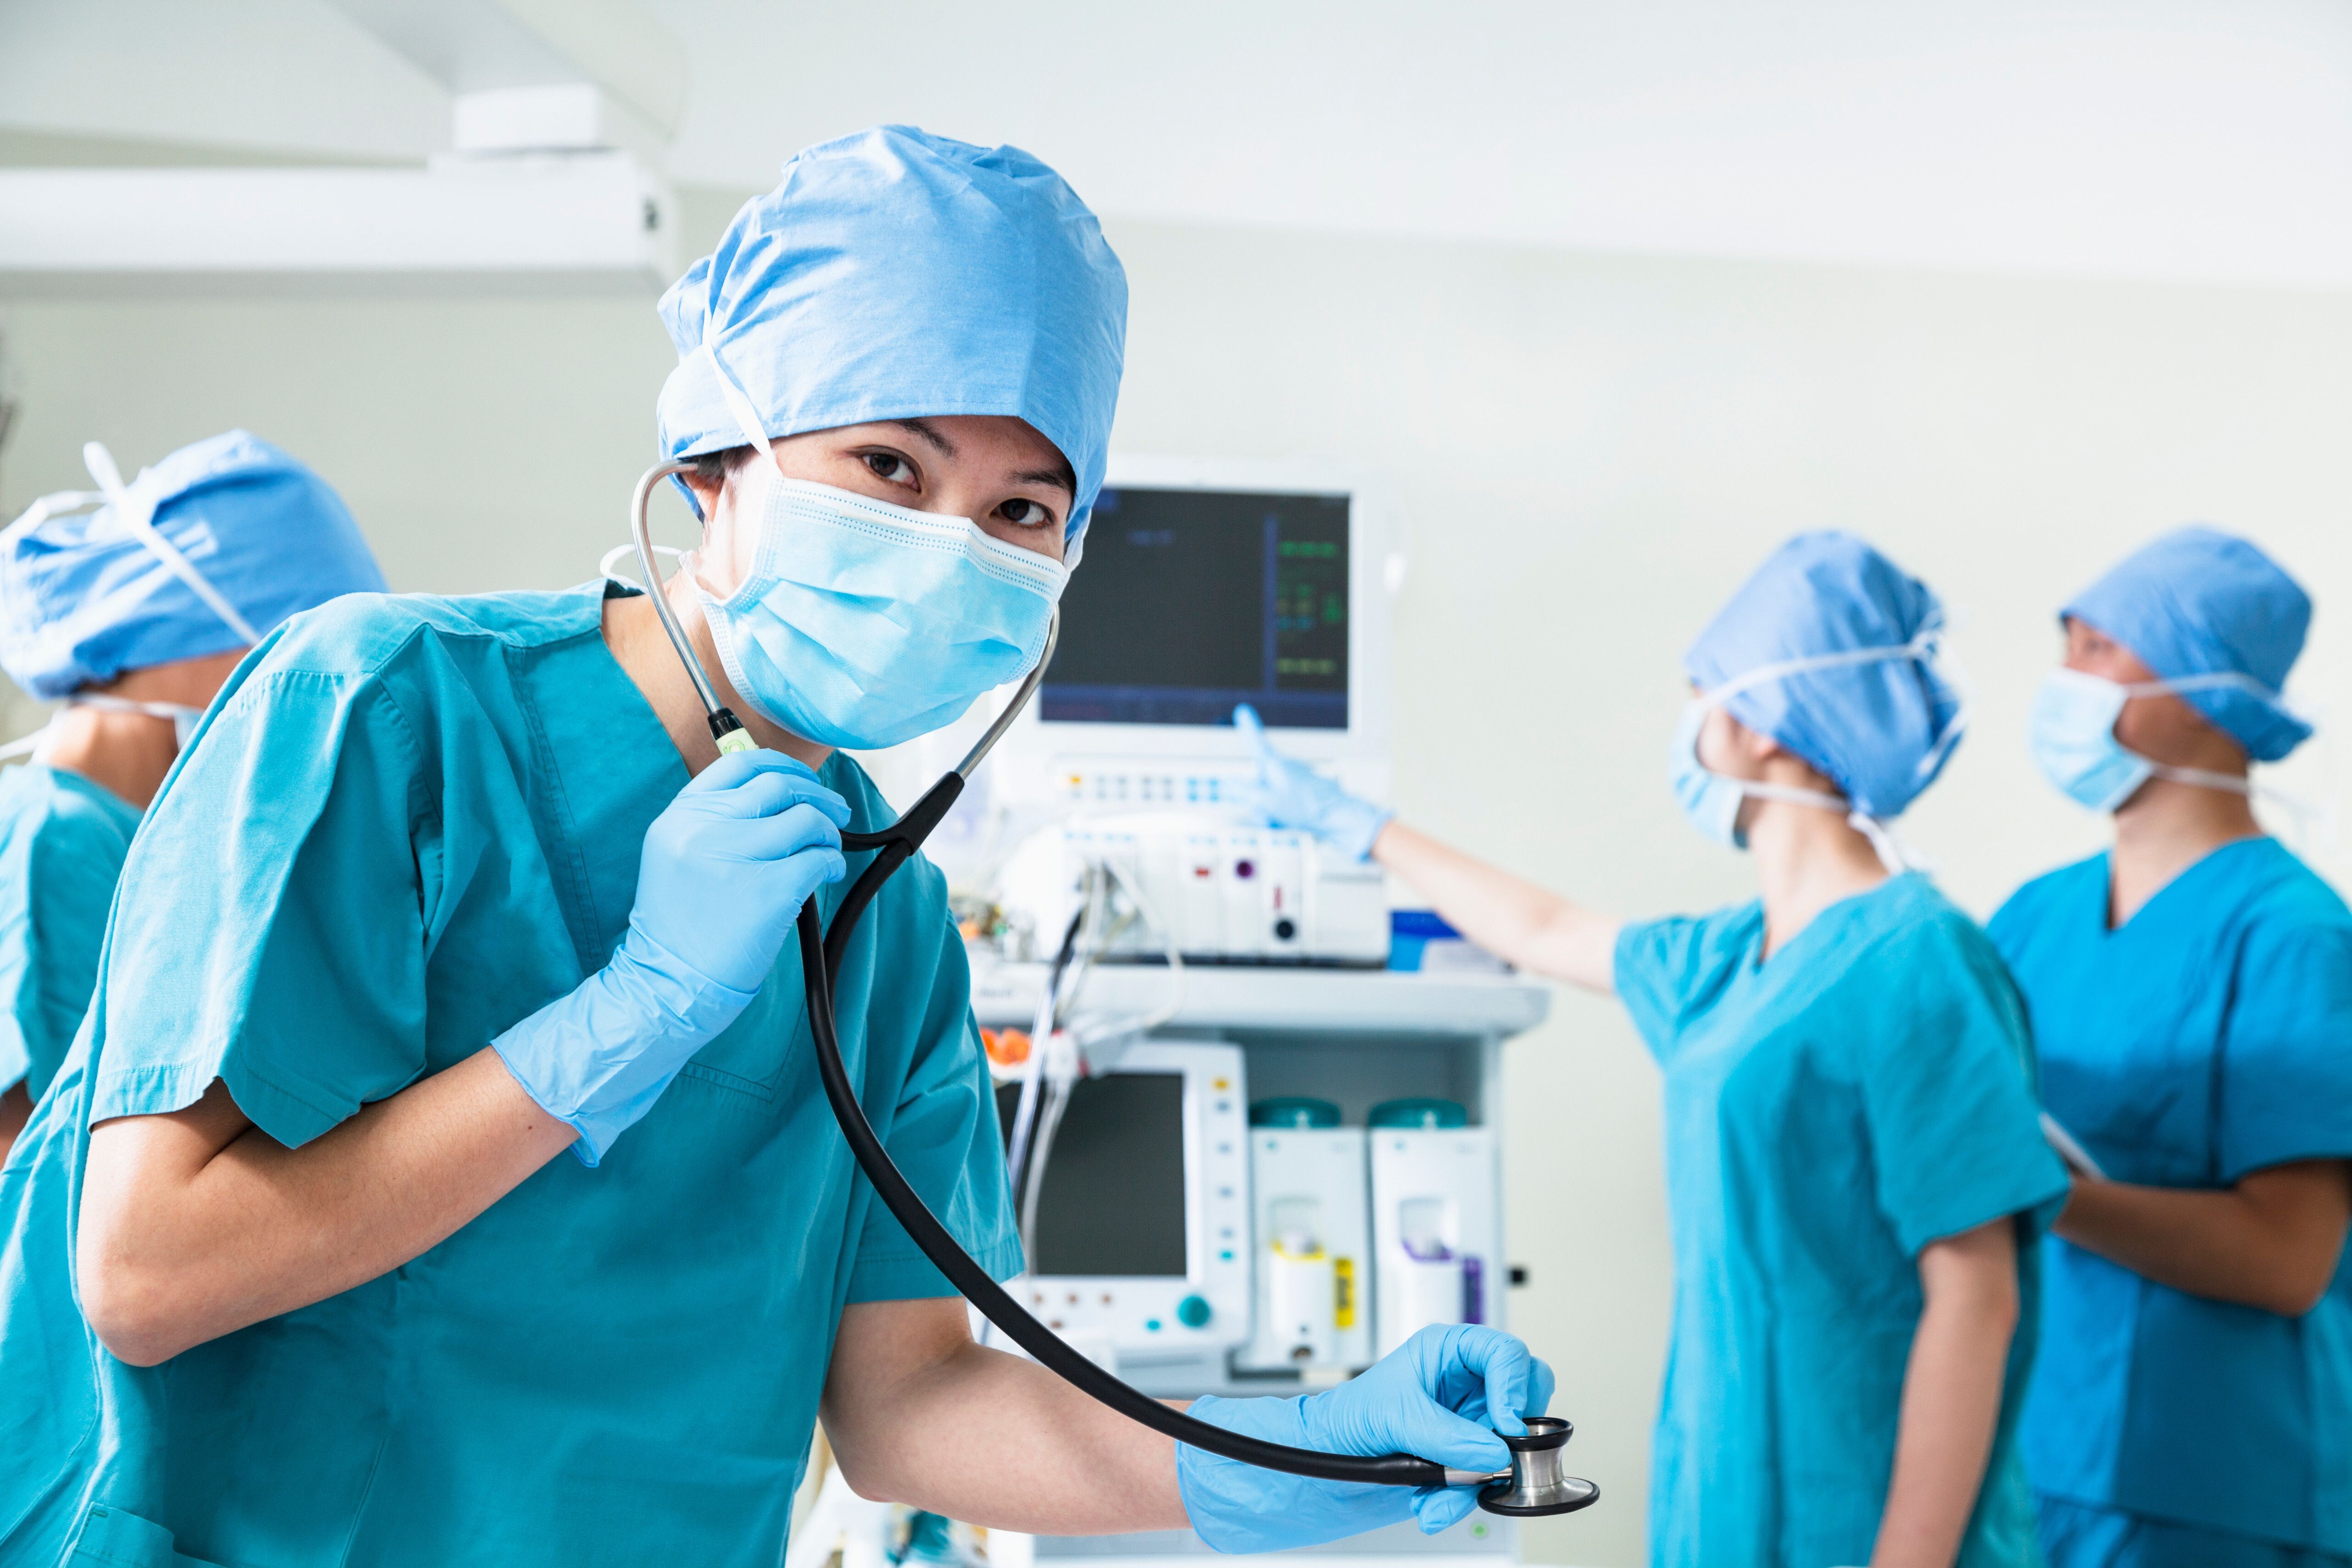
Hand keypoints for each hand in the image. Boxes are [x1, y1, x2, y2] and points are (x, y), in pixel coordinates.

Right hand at [493, 751, 848, 1163]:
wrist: (665, 983)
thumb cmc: (680, 925)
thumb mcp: (678, 855)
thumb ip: (716, 821)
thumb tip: (777, 797)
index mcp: (680, 816)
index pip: (740, 764)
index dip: (781, 767)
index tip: (801, 781)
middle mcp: (704, 829)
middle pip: (781, 787)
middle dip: (818, 796)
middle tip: (835, 813)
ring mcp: (736, 857)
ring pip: (807, 819)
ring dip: (829, 832)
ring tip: (828, 850)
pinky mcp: (768, 890)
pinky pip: (819, 859)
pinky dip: (833, 863)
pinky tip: (829, 874)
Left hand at [1176, 1324, 1553, 1551]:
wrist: (1323, 1464)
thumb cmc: (1347, 1418)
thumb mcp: (1394, 1417)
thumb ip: (1446, 1435)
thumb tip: (1494, 1452)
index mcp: (1448, 1352)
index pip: (1505, 1353)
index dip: (1514, 1385)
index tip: (1507, 1422)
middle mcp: (1465, 1384)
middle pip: (1525, 1396)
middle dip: (1510, 1433)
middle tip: (1494, 1455)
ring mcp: (1468, 1423)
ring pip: (1509, 1447)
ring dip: (1477, 1478)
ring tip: (1438, 1492)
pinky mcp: (1464, 1459)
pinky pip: (1487, 1480)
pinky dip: (1460, 1499)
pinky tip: (1431, 1505)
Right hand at [1233, 704, 1391, 860]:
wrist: (1340, 817)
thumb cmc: (1305, 807)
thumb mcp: (1266, 802)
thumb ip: (1245, 793)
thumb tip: (1227, 785)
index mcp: (1276, 765)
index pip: (1257, 743)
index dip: (1249, 728)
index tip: (1243, 711)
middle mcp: (1287, 767)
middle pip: (1261, 781)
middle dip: (1259, 798)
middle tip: (1268, 813)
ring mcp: (1298, 778)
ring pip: (1273, 793)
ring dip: (1272, 808)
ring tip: (1284, 818)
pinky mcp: (1307, 790)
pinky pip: (1287, 800)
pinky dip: (1285, 812)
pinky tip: (1295, 820)